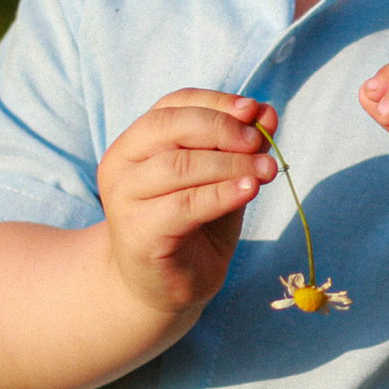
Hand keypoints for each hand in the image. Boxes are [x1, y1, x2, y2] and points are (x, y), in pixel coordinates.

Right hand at [94, 89, 275, 315]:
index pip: (174, 104)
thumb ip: (241, 146)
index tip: (254, 110)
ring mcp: (124, 200)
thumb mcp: (222, 178)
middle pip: (171, 128)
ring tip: (266, 170)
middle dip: (223, 129)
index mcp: (136, 142)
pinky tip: (249, 190)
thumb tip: (267, 112)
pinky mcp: (138, 234)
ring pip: (180, 166)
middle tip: (260, 142)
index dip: (217, 102)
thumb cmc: (193, 226)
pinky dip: (222, 194)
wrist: (162, 286)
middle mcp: (121, 165)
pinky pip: (185, 205)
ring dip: (230, 164)